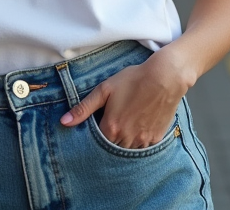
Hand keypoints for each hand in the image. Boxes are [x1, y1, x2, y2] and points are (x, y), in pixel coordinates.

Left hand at [59, 52, 190, 148]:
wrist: (165, 77)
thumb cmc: (133, 80)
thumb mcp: (105, 89)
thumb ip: (84, 108)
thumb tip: (64, 122)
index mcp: (111, 128)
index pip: (96, 143)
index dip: (95, 136)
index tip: (98, 127)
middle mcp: (127, 138)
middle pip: (112, 149)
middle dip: (109, 141)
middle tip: (112, 125)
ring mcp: (143, 141)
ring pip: (127, 151)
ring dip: (123, 143)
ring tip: (125, 126)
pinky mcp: (156, 138)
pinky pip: (143, 148)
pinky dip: (138, 142)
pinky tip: (138, 127)